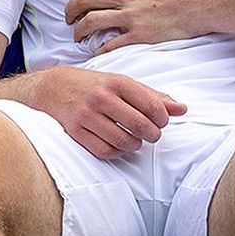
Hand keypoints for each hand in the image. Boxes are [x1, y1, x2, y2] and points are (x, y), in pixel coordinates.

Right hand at [23, 64, 185, 159]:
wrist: (52, 87)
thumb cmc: (94, 86)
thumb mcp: (123, 84)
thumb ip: (153, 96)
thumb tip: (182, 109)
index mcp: (117, 82)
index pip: (152, 105)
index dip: (163, 119)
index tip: (161, 122)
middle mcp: (102, 97)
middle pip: (140, 125)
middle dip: (152, 135)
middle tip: (151, 135)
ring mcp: (87, 115)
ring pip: (123, 141)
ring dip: (135, 145)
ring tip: (136, 141)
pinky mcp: (75, 131)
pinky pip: (104, 150)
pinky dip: (116, 152)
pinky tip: (118, 146)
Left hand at [66, 0, 213, 49]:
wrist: (209, 1)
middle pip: (85, 0)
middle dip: (70, 10)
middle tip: (69, 18)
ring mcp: (132, 16)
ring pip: (92, 21)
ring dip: (79, 30)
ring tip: (77, 36)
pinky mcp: (140, 34)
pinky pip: (111, 44)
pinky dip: (99, 49)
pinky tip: (96, 52)